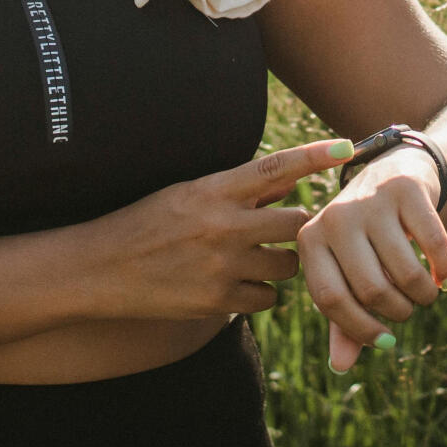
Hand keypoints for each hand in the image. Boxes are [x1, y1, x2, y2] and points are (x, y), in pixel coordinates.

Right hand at [83, 139, 352, 320]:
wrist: (100, 269)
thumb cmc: (146, 223)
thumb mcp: (189, 193)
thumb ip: (241, 190)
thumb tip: (291, 180)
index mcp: (214, 190)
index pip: (277, 166)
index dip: (315, 154)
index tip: (347, 145)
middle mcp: (223, 226)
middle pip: (297, 222)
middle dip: (297, 226)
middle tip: (283, 228)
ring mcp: (222, 266)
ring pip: (289, 264)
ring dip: (283, 261)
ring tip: (257, 258)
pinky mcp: (218, 302)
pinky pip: (268, 298)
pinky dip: (261, 292)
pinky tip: (239, 284)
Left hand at [299, 147, 446, 371]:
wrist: (394, 171)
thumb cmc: (365, 236)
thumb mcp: (346, 271)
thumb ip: (342, 318)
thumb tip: (340, 366)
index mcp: (311, 241)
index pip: (331, 300)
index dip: (360, 330)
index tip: (385, 342)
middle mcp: (334, 217)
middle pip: (371, 290)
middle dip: (398, 312)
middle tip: (408, 310)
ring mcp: (370, 200)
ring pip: (404, 273)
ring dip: (424, 295)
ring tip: (426, 294)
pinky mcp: (405, 188)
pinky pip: (434, 245)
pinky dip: (445, 270)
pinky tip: (445, 276)